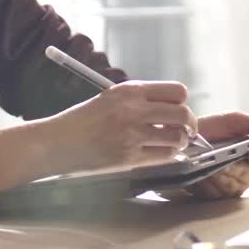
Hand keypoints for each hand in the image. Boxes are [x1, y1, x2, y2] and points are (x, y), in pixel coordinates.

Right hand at [38, 81, 198, 173]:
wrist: (58, 142)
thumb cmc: (83, 120)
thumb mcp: (110, 98)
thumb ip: (139, 101)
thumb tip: (173, 109)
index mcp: (129, 90)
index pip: (176, 91)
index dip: (182, 102)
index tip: (178, 109)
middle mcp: (133, 110)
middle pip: (183, 114)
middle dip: (190, 124)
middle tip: (187, 130)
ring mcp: (132, 135)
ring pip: (178, 137)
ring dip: (180, 142)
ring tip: (172, 142)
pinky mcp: (129, 157)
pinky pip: (164, 156)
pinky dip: (168, 155)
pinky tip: (160, 152)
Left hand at [184, 112, 248, 199]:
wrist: (183, 139)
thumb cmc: (212, 129)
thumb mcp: (232, 120)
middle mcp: (247, 174)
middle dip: (235, 166)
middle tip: (223, 158)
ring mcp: (232, 187)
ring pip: (232, 185)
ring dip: (220, 174)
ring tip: (208, 162)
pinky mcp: (216, 196)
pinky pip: (216, 194)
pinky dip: (207, 182)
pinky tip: (200, 172)